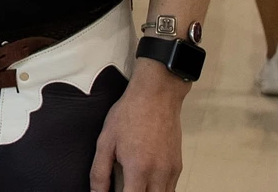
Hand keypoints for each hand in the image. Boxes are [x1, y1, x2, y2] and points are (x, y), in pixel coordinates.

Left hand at [89, 59, 187, 191]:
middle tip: (123, 186)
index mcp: (138, 169)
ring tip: (132, 184)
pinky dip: (157, 191)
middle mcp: (158, 175)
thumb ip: (100, 171)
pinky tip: (145, 182)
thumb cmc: (130, 113)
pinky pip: (169, 190)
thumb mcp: (106, 140)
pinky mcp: (178, 168)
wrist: (156, 95)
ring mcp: (171, 172)